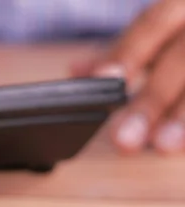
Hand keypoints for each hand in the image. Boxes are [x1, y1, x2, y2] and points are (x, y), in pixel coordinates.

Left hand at [71, 0, 184, 154]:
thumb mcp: (166, 26)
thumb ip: (126, 50)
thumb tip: (77, 72)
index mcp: (182, 6)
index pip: (150, 27)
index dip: (125, 54)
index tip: (102, 81)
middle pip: (180, 60)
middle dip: (152, 100)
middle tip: (124, 139)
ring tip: (165, 146)